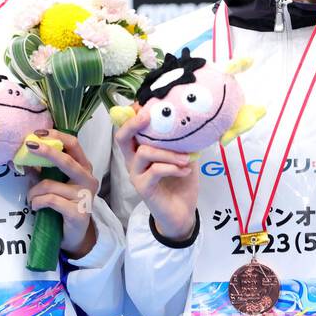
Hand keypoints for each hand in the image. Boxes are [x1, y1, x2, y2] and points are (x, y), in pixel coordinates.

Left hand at [25, 129, 99, 257]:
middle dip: (46, 151)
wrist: (74, 235)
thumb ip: (43, 169)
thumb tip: (21, 155)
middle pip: (67, 160)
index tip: (37, 133)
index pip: (74, 144)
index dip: (56, 136)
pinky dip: (37, 202)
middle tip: (29, 146)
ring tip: (31, 198)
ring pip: (50, 184)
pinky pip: (50, 200)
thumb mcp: (54, 183)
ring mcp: (85, 197)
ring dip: (34, 191)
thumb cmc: (62, 205)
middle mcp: (88, 179)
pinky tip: (36, 207)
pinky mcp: (78, 213)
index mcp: (84, 168)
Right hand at [115, 112, 197, 240]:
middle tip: (149, 115)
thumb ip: (182, 142)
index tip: (143, 102)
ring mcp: (137, 175)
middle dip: (134, 124)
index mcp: (140, 151)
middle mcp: (133, 161)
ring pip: (144, 153)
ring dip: (169, 153)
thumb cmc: (180, 184)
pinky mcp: (143, 188)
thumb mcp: (184, 158)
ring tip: (187, 158)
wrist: (182, 214)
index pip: (129, 129)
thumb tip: (193, 121)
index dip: (132, 115)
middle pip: (122, 137)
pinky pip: (155, 171)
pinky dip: (173, 168)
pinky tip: (186, 170)